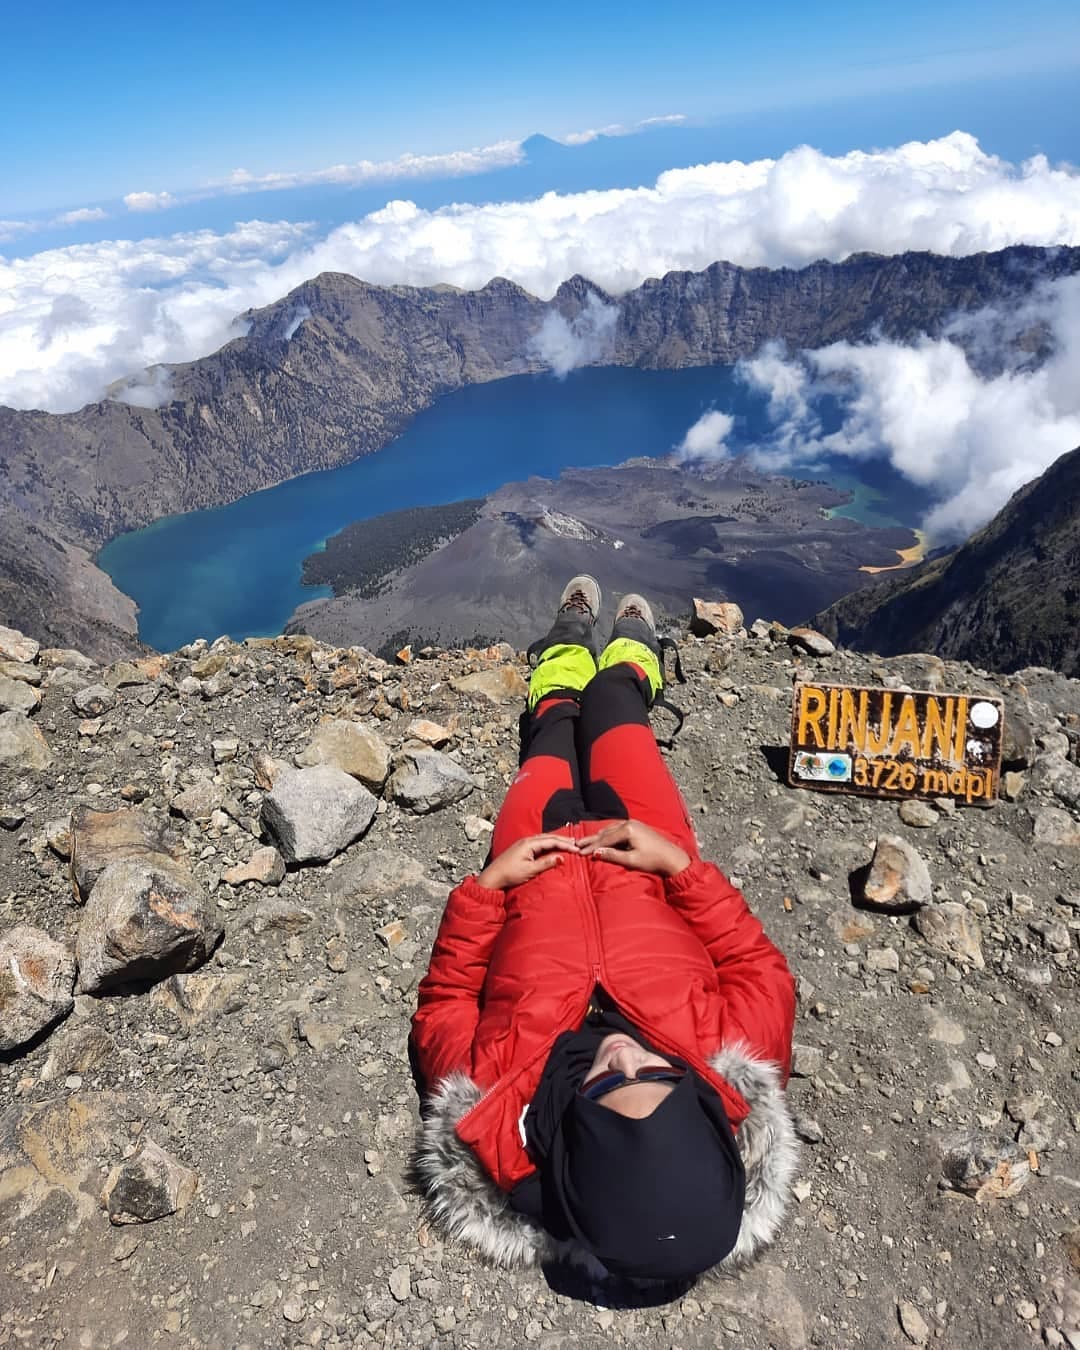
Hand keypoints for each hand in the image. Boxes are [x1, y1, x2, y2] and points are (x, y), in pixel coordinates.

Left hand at [476, 834, 578, 890]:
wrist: (493, 877)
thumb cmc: (510, 874)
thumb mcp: (530, 870)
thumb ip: (546, 863)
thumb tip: (562, 858)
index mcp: (529, 843)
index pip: (552, 841)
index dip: (565, 844)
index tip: (576, 849)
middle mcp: (527, 840)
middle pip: (549, 837)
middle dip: (563, 840)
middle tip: (576, 843)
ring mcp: (524, 844)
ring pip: (544, 839)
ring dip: (556, 841)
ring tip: (568, 843)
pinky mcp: (522, 849)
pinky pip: (539, 843)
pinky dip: (549, 844)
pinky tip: (553, 847)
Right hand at [576, 820, 690, 876]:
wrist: (672, 857)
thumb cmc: (653, 861)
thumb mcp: (632, 860)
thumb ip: (613, 855)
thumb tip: (596, 853)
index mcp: (628, 830)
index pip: (604, 839)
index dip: (591, 847)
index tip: (579, 853)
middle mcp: (629, 823)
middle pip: (605, 832)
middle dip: (591, 840)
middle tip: (577, 845)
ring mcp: (634, 823)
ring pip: (610, 829)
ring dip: (598, 836)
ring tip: (586, 842)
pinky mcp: (637, 826)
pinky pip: (617, 828)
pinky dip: (607, 833)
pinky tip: (602, 837)